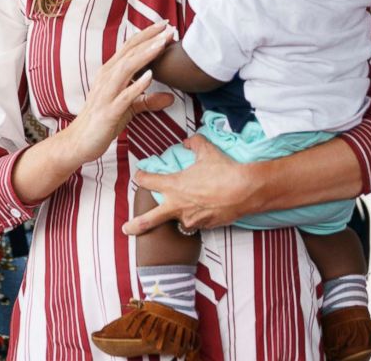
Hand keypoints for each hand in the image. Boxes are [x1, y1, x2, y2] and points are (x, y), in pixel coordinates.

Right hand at [64, 23, 174, 163]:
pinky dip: (136, 85)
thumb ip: (147, 100)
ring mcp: (106, 94)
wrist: (79, 142)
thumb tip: (170, 98)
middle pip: (130, 52)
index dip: (147, 35)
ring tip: (162, 44)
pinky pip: (123, 96)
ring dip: (145, 55)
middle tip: (169, 27)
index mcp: (110, 73)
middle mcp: (106, 78)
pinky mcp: (108, 111)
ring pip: (126, 68)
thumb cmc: (103, 122)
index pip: (130, 47)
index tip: (165, 24)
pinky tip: (150, 77)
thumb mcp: (128, 108)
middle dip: (150, 39)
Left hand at [123, 134, 255, 234]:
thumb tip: (188, 141)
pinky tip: (207, 207)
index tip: (140, 175)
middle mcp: (178, 206)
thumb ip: (194, 143)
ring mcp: (191, 219)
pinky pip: (196, 222)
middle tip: (126, 228)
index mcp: (174, 186)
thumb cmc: (223, 170)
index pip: (149, 181)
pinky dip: (198, 216)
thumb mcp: (206, 151)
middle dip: (136, 225)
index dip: (142, 177)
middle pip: (150, 219)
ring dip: (179, 214)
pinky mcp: (205, 226)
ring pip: (178, 219)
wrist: (245, 190)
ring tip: (190, 206)